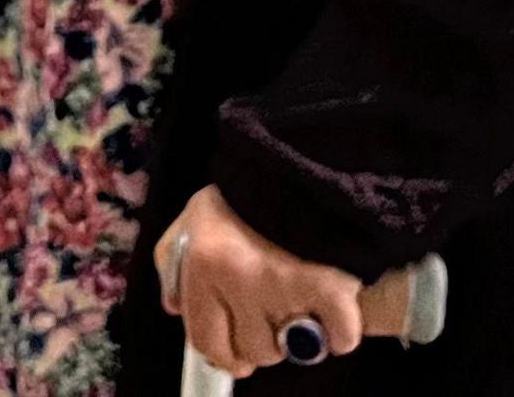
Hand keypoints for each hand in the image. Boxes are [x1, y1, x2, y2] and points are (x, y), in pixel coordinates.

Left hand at [153, 187, 366, 375]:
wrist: (306, 158)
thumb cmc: (248, 191)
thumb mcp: (195, 215)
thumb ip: (173, 262)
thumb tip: (175, 308)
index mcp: (203, 265)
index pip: (206, 340)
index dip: (224, 353)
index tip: (238, 355)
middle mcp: (239, 280)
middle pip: (254, 350)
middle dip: (264, 339)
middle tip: (275, 315)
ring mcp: (285, 286)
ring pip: (291, 349)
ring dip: (300, 335)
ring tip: (303, 304)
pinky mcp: (330, 287)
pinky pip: (339, 338)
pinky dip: (341, 333)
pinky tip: (335, 315)